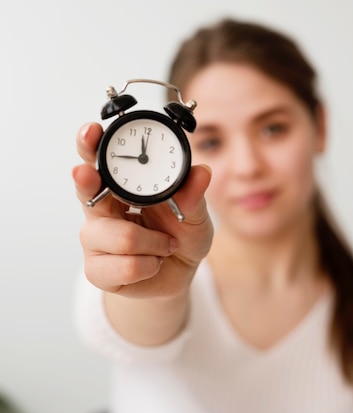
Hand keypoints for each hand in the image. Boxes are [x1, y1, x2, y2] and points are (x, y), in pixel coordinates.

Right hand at [72, 122, 212, 298]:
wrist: (178, 274)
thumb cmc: (181, 236)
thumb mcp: (195, 214)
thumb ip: (194, 196)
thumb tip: (202, 172)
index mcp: (120, 186)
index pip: (98, 160)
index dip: (91, 145)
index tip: (92, 132)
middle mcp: (101, 209)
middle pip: (85, 188)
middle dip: (86, 180)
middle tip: (86, 173)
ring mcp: (95, 240)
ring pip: (122, 237)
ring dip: (155, 243)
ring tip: (165, 245)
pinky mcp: (97, 270)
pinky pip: (127, 266)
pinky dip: (151, 265)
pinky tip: (153, 263)